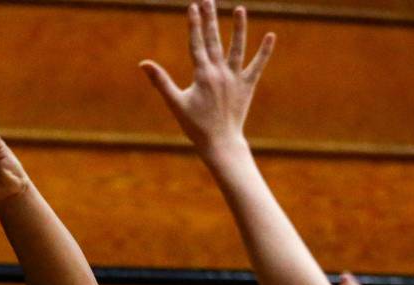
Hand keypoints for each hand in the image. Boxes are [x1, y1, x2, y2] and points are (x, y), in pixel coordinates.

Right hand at [140, 0, 273, 154]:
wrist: (221, 143)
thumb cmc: (196, 126)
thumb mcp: (175, 103)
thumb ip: (160, 81)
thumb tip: (143, 63)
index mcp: (202, 75)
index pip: (196, 43)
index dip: (194, 24)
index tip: (192, 6)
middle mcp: (219, 73)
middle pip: (214, 40)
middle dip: (210, 18)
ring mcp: (235, 78)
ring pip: (237, 48)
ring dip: (239, 28)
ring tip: (240, 9)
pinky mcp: (247, 86)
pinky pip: (257, 66)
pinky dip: (264, 52)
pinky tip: (271, 36)